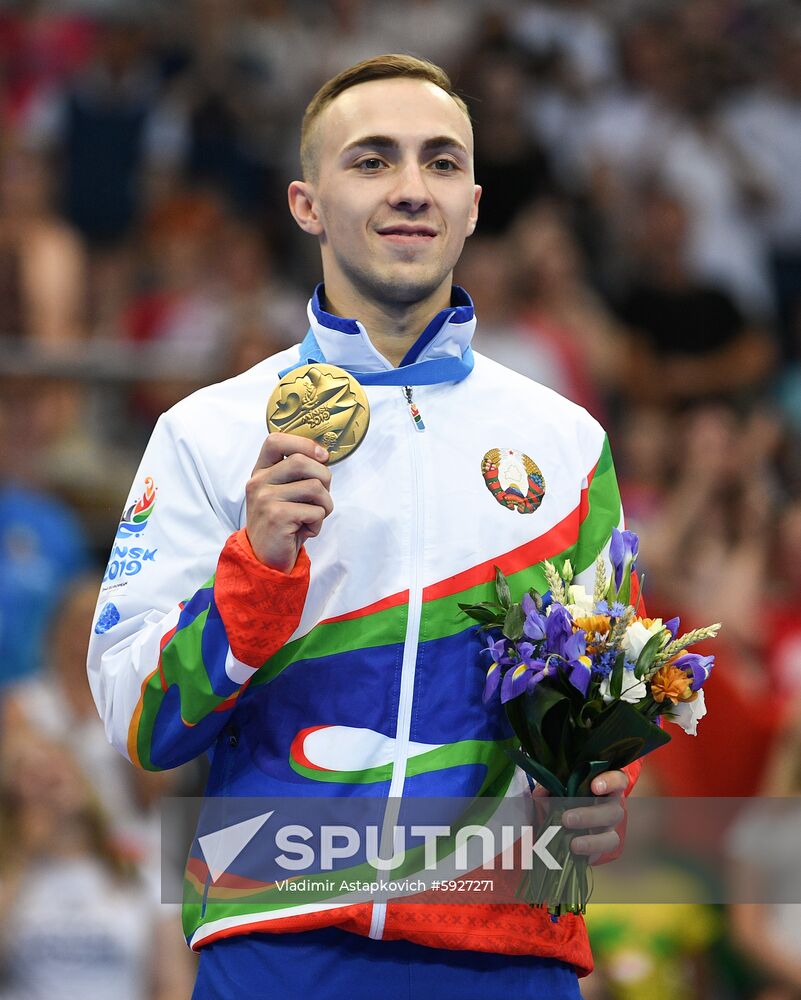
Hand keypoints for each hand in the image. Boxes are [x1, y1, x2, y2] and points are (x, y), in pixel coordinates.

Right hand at [246, 432, 331, 573]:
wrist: (266, 559)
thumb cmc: (284, 524)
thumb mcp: (285, 492)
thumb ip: (297, 472)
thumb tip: (323, 455)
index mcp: (261, 471)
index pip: (275, 440)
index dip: (304, 443)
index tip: (322, 456)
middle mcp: (258, 482)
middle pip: (302, 461)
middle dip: (324, 478)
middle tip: (321, 498)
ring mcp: (265, 499)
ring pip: (315, 487)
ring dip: (325, 505)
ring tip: (312, 518)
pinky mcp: (276, 516)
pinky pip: (315, 511)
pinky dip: (318, 524)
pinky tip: (305, 531)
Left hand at [533, 769, 627, 864]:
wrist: (568, 820)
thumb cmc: (567, 796)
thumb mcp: (559, 789)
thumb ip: (551, 788)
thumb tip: (541, 792)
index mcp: (605, 787)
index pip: (617, 780)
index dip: (610, 782)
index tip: (594, 786)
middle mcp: (612, 808)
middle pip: (613, 811)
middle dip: (590, 816)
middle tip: (567, 819)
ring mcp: (610, 829)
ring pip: (612, 837)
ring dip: (592, 841)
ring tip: (573, 844)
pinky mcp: (603, 848)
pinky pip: (602, 854)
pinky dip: (589, 855)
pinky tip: (576, 854)